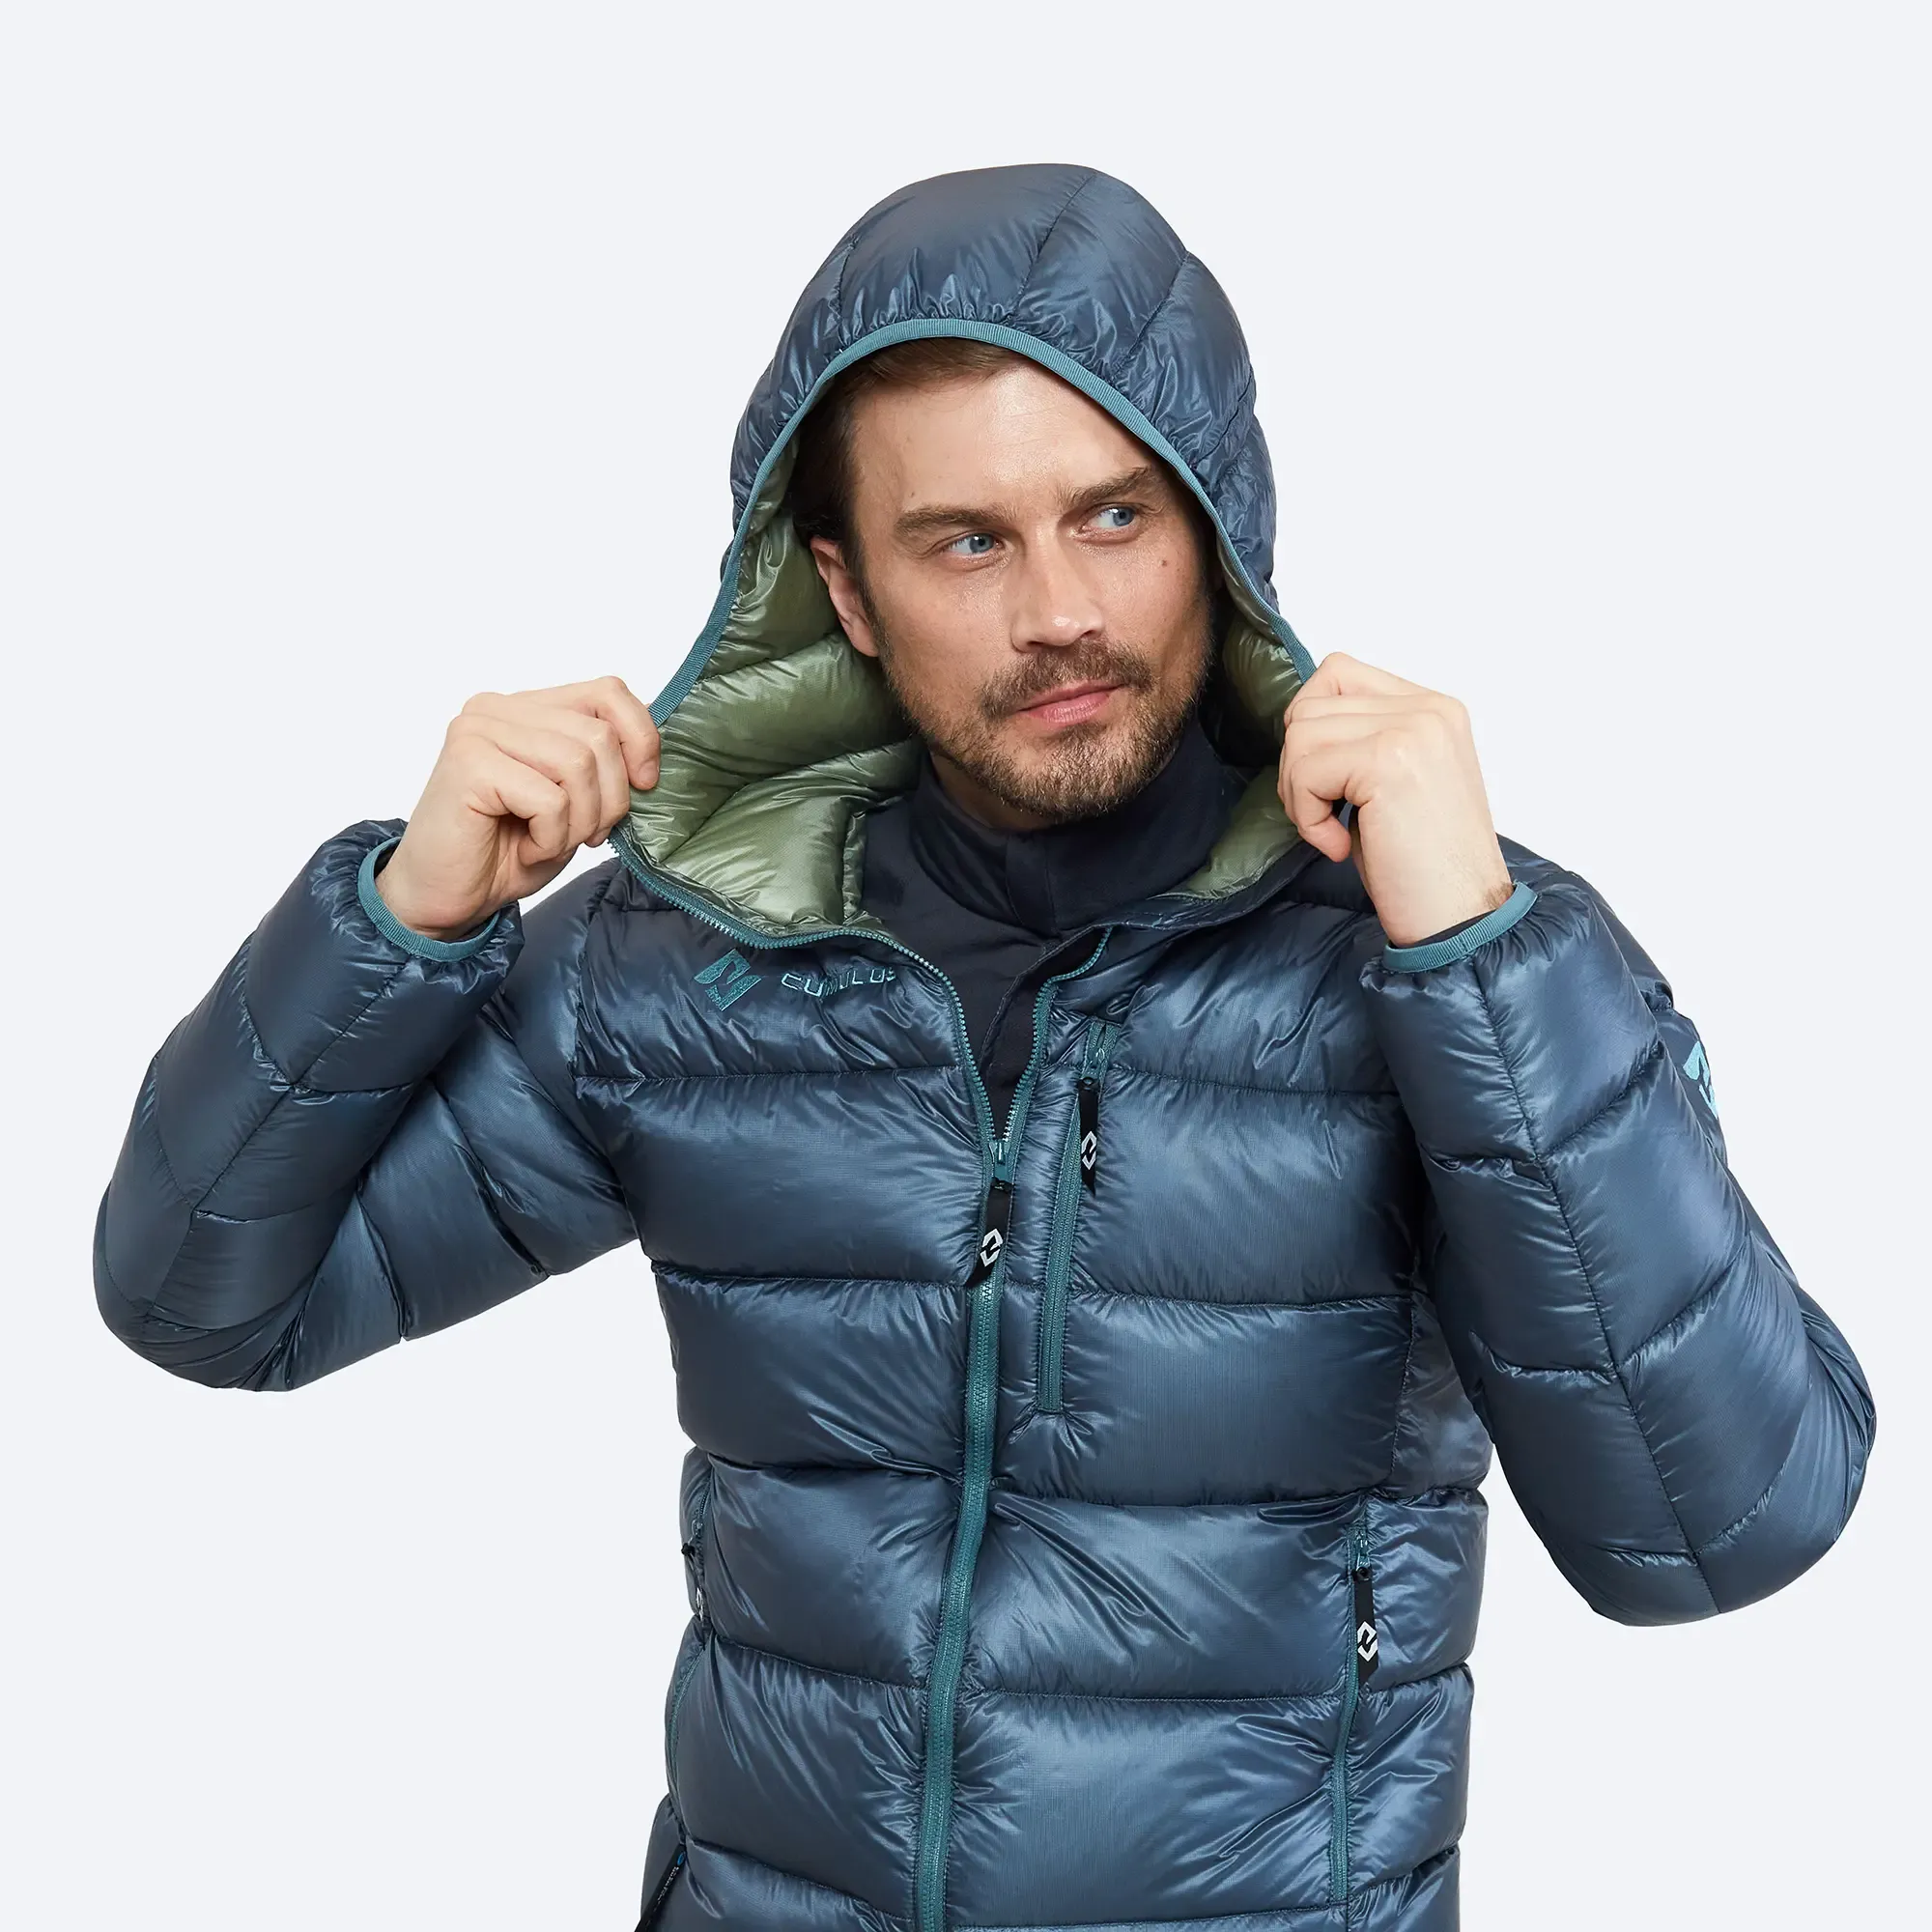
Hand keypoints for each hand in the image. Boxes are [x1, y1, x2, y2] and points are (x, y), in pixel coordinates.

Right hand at [376, 675, 659, 940]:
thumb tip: (650, 758)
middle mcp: (498, 709)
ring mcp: (479, 731)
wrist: (445, 898)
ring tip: (548, 842)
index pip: (609, 691)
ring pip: (578, 764)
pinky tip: (524, 848)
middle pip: (599, 735)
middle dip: (610, 799)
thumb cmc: (507, 851)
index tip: (644, 784)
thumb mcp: (575, 802)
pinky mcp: (468, 763)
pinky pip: (549, 798)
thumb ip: (603, 765)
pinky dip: (551, 837)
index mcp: (527, 708)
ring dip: (579, 822)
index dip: (641, 738)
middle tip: (582, 835)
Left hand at [1278, 652, 1512, 946]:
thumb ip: (1362, 740)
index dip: (1310, 727)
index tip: (1326, 782)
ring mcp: (1412, 729)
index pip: (1337, 673)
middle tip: (1325, 817)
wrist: (1461, 918)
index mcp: (1434, 709)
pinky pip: (1306, 771)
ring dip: (1300, 792)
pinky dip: (1307, 817)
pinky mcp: (1388, 760)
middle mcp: (1428, 709)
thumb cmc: (1423, 868)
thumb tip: (1296, 723)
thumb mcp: (1395, 786)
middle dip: (1299, 767)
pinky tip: (1340, 847)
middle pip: (1310, 704)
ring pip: (1301, 733)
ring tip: (1335, 831)